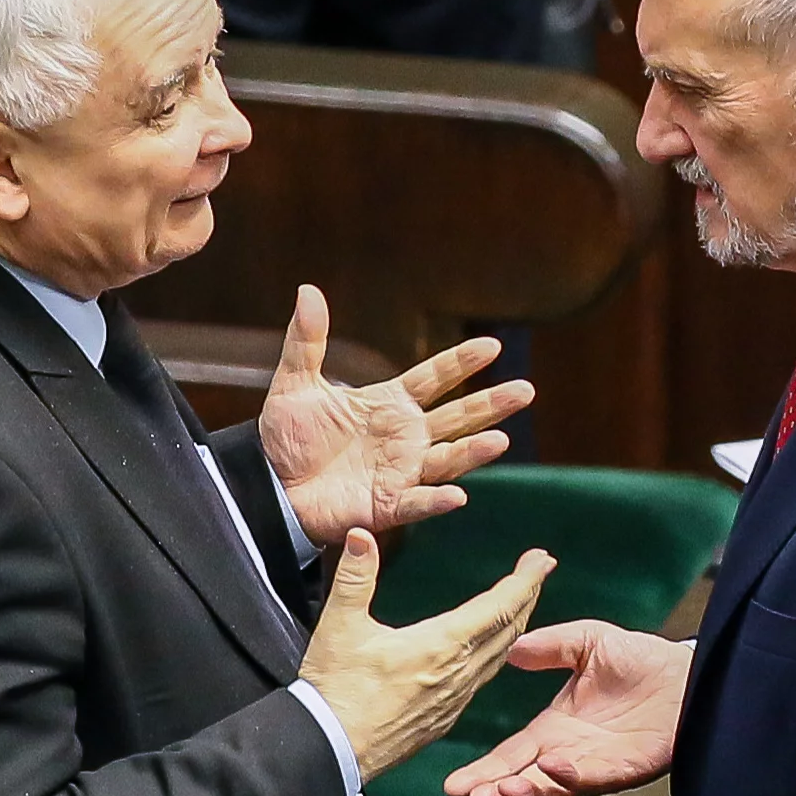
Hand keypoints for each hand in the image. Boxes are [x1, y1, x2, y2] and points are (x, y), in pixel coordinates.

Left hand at [260, 284, 532, 546]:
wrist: (269, 485)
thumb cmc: (285, 438)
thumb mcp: (294, 383)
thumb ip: (307, 340)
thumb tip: (308, 290)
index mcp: (389, 404)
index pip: (434, 378)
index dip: (461, 362)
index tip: (492, 346)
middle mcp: (405, 436)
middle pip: (457, 417)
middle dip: (491, 404)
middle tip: (526, 390)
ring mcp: (401, 471)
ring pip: (447, 459)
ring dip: (473, 452)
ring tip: (500, 440)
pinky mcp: (388, 505)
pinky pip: (417, 502)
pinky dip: (436, 500)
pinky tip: (458, 496)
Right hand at [300, 528, 552, 779]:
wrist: (330, 750)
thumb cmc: (336, 690)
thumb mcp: (340, 626)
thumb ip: (355, 576)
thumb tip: (362, 535)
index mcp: (441, 645)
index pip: (499, 606)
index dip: (525, 581)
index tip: (542, 560)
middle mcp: (458, 673)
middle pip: (510, 630)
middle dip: (528, 597)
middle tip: (539, 573)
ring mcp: (453, 700)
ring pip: (499, 658)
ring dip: (516, 627)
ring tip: (521, 606)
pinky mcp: (443, 720)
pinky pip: (481, 682)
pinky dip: (495, 657)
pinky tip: (488, 654)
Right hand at [441, 622, 691, 795]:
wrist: (687, 673)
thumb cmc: (639, 659)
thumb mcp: (587, 641)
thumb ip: (551, 646)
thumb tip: (512, 649)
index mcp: (553, 730)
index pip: (510, 757)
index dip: (483, 772)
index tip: (454, 785)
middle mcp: (568, 755)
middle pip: (524, 783)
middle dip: (497, 792)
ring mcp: (594, 767)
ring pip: (553, 792)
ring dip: (527, 793)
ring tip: (504, 789)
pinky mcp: (623, 770)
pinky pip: (592, 781)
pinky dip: (570, 779)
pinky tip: (552, 767)